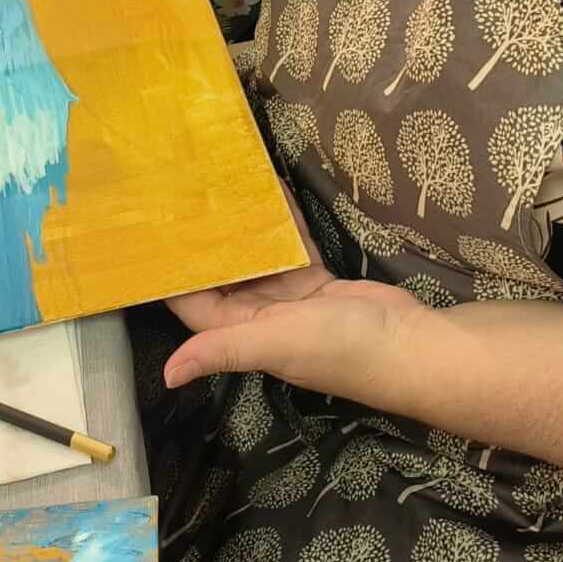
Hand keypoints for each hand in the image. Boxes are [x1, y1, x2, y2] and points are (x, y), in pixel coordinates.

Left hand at [164, 200, 428, 406]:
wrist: (410, 344)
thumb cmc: (341, 348)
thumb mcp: (277, 342)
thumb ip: (223, 350)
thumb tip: (166, 376)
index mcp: (242, 334)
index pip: (193, 302)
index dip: (172, 274)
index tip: (152, 233)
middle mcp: (260, 317)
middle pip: (222, 275)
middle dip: (205, 241)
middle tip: (183, 194)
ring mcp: (290, 298)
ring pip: (255, 257)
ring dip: (240, 227)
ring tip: (219, 184)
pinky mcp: (317, 280)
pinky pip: (290, 247)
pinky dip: (280, 221)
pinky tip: (268, 188)